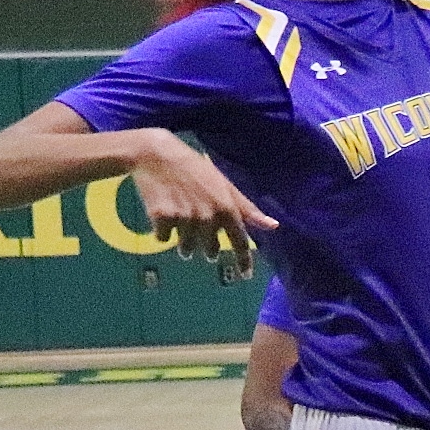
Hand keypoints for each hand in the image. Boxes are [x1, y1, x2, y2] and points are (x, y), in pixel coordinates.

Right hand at [131, 133, 276, 261]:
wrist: (156, 155)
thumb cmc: (196, 170)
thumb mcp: (226, 186)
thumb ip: (248, 209)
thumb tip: (273, 226)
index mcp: (227, 208)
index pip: (240, 242)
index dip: (243, 260)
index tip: (246, 275)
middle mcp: (208, 217)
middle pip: (209, 249)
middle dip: (205, 246)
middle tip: (197, 227)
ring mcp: (184, 218)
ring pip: (186, 247)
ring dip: (183, 241)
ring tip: (179, 219)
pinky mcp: (161, 218)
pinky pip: (163, 238)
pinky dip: (162, 230)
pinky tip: (162, 211)